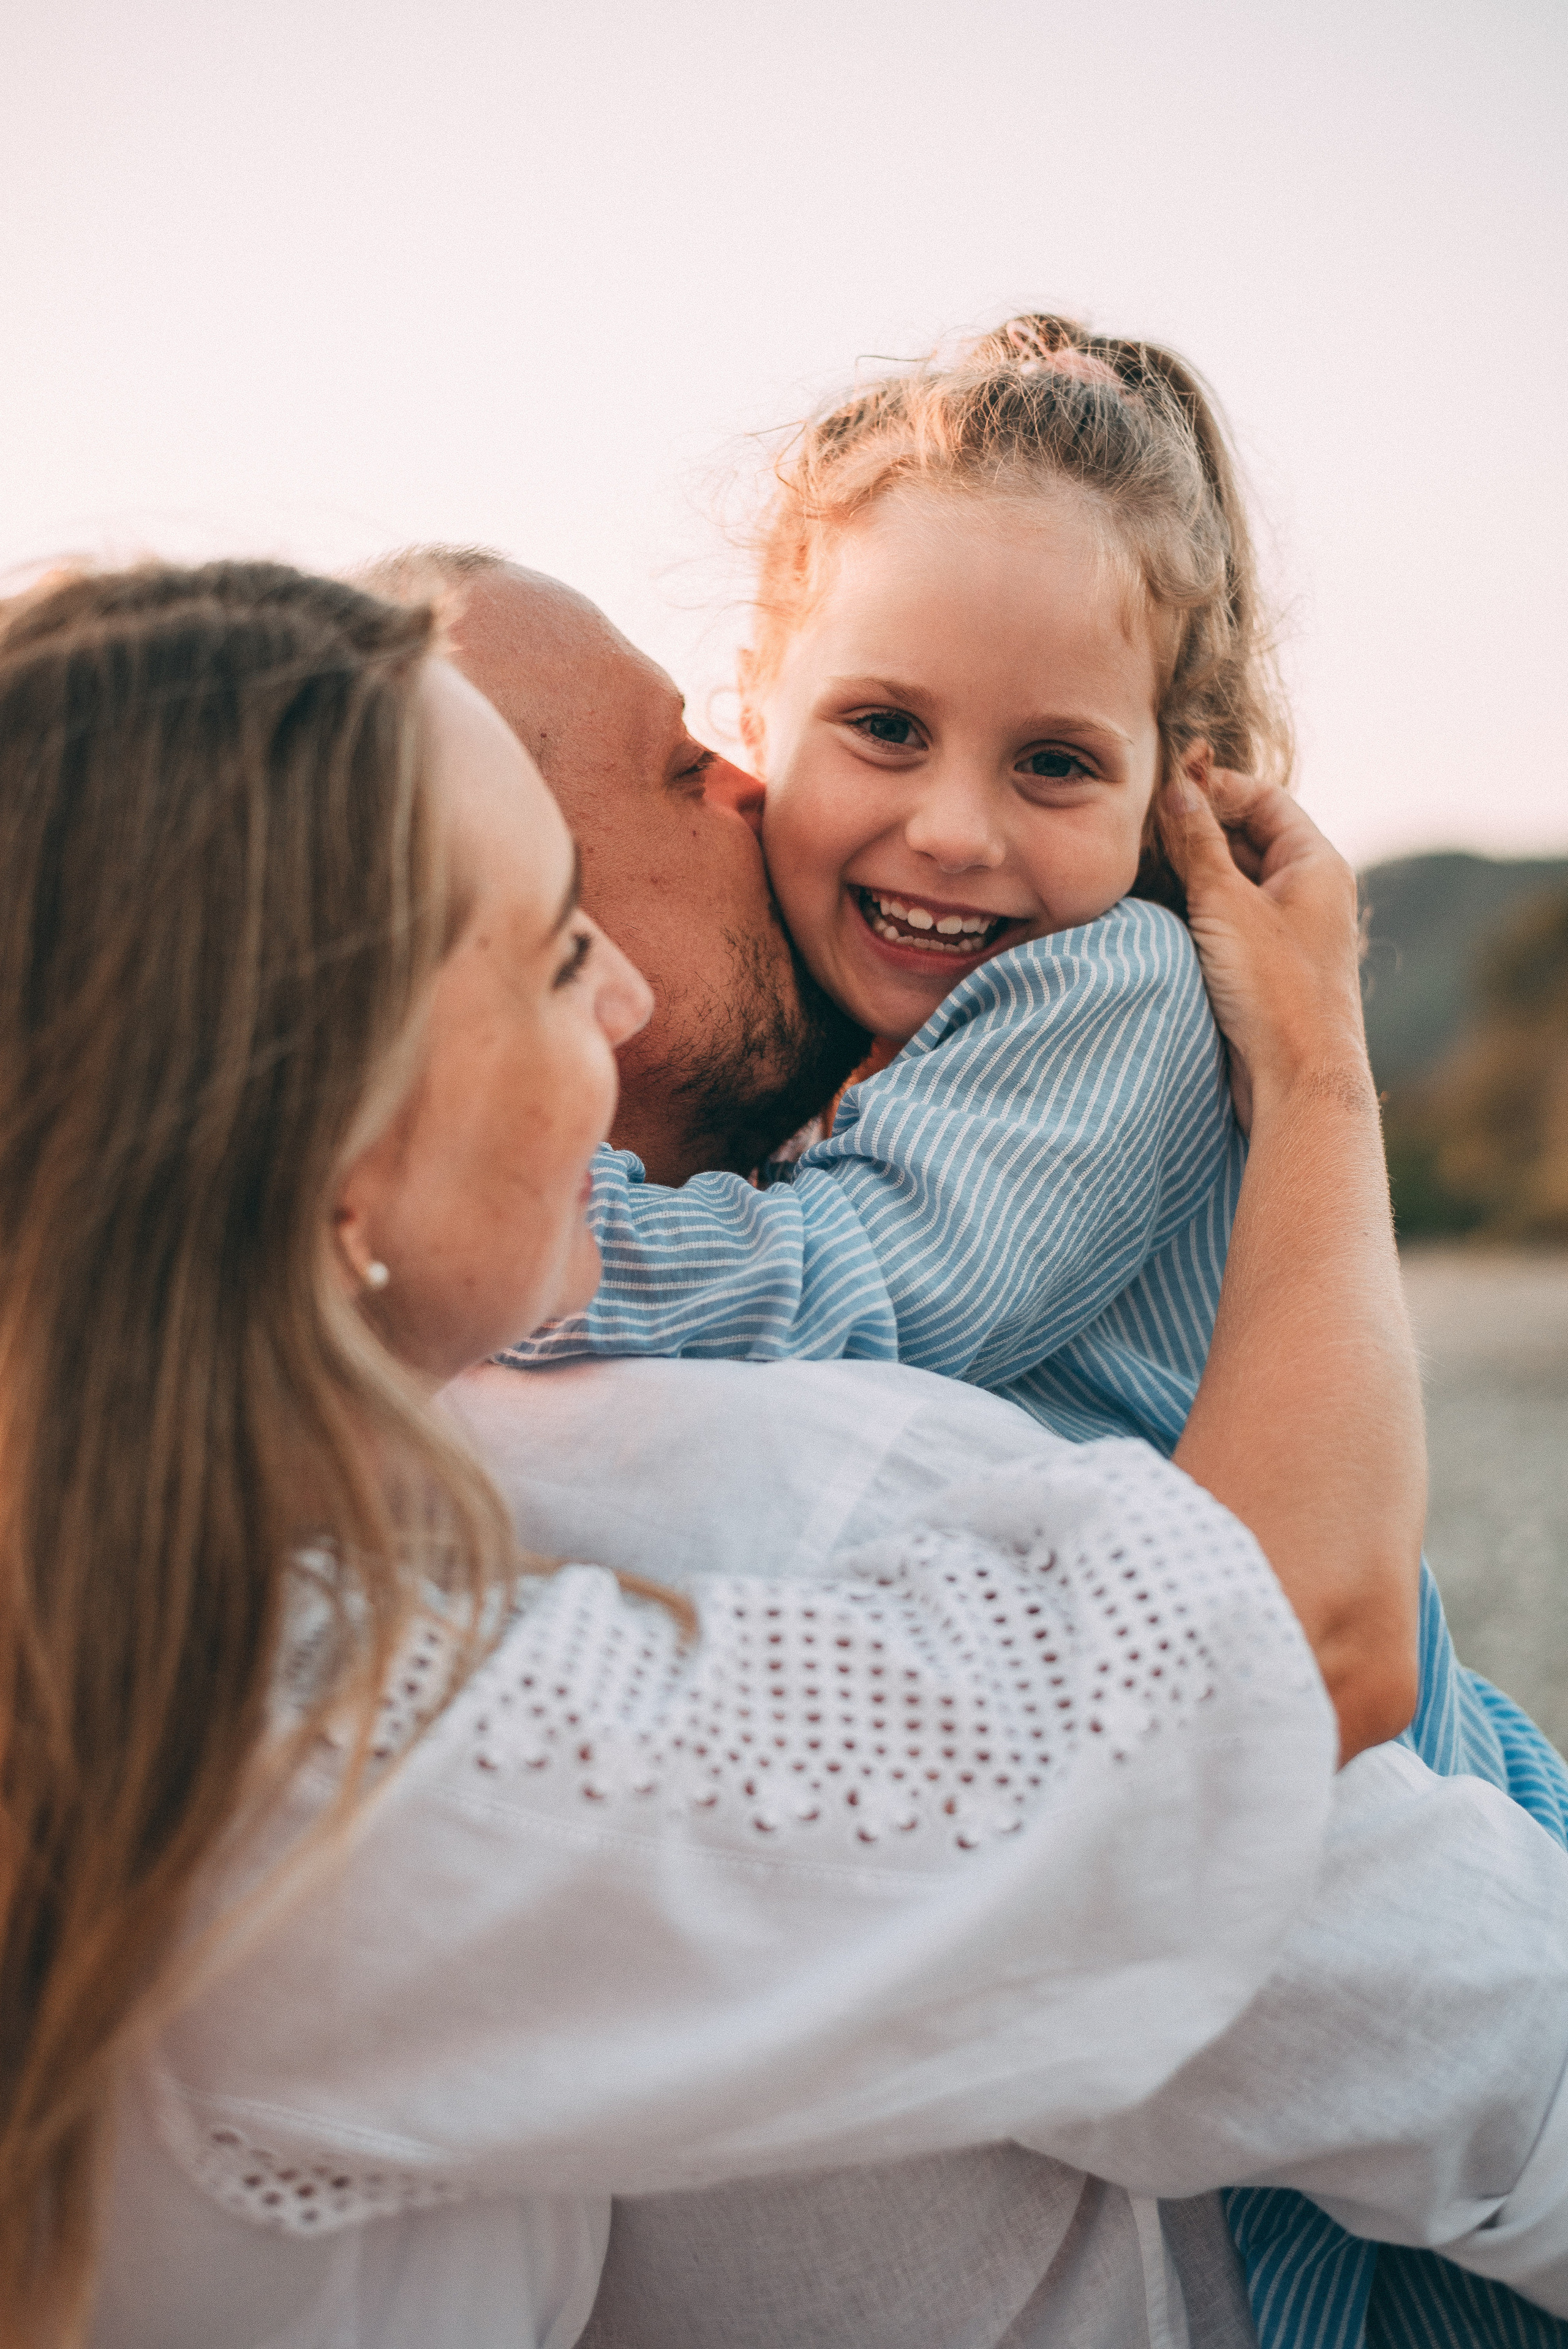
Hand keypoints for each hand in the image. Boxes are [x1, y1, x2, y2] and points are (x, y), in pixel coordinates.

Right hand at [1161, 768, 1371, 1133]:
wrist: (1298, 1078)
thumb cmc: (1275, 987)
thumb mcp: (1225, 902)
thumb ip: (1197, 843)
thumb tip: (1177, 790)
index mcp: (1316, 863)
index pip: (1265, 800)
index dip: (1217, 790)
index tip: (1168, 793)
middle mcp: (1308, 892)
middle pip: (1249, 839)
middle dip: (1198, 832)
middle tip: (1145, 832)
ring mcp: (1289, 931)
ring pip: (1235, 882)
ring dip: (1192, 874)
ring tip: (1145, 870)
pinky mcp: (1269, 967)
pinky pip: (1230, 921)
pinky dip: (1198, 912)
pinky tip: (1161, 915)